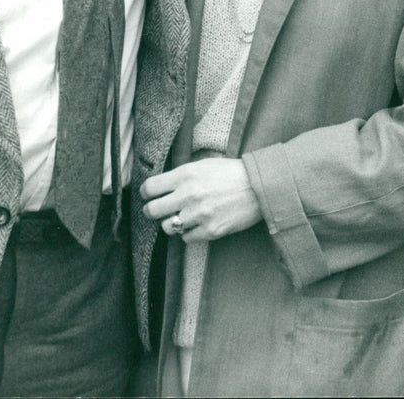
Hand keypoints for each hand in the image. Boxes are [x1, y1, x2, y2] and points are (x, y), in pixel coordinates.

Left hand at [140, 157, 261, 242]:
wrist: (258, 186)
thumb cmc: (230, 172)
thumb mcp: (203, 164)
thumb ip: (181, 174)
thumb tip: (161, 185)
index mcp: (185, 174)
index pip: (150, 187)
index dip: (145, 192)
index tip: (147, 195)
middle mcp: (189, 195)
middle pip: (152, 210)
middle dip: (151, 211)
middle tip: (154, 210)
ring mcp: (199, 214)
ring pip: (167, 227)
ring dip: (171, 223)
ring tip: (180, 217)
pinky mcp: (210, 231)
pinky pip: (185, 238)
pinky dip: (188, 233)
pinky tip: (195, 224)